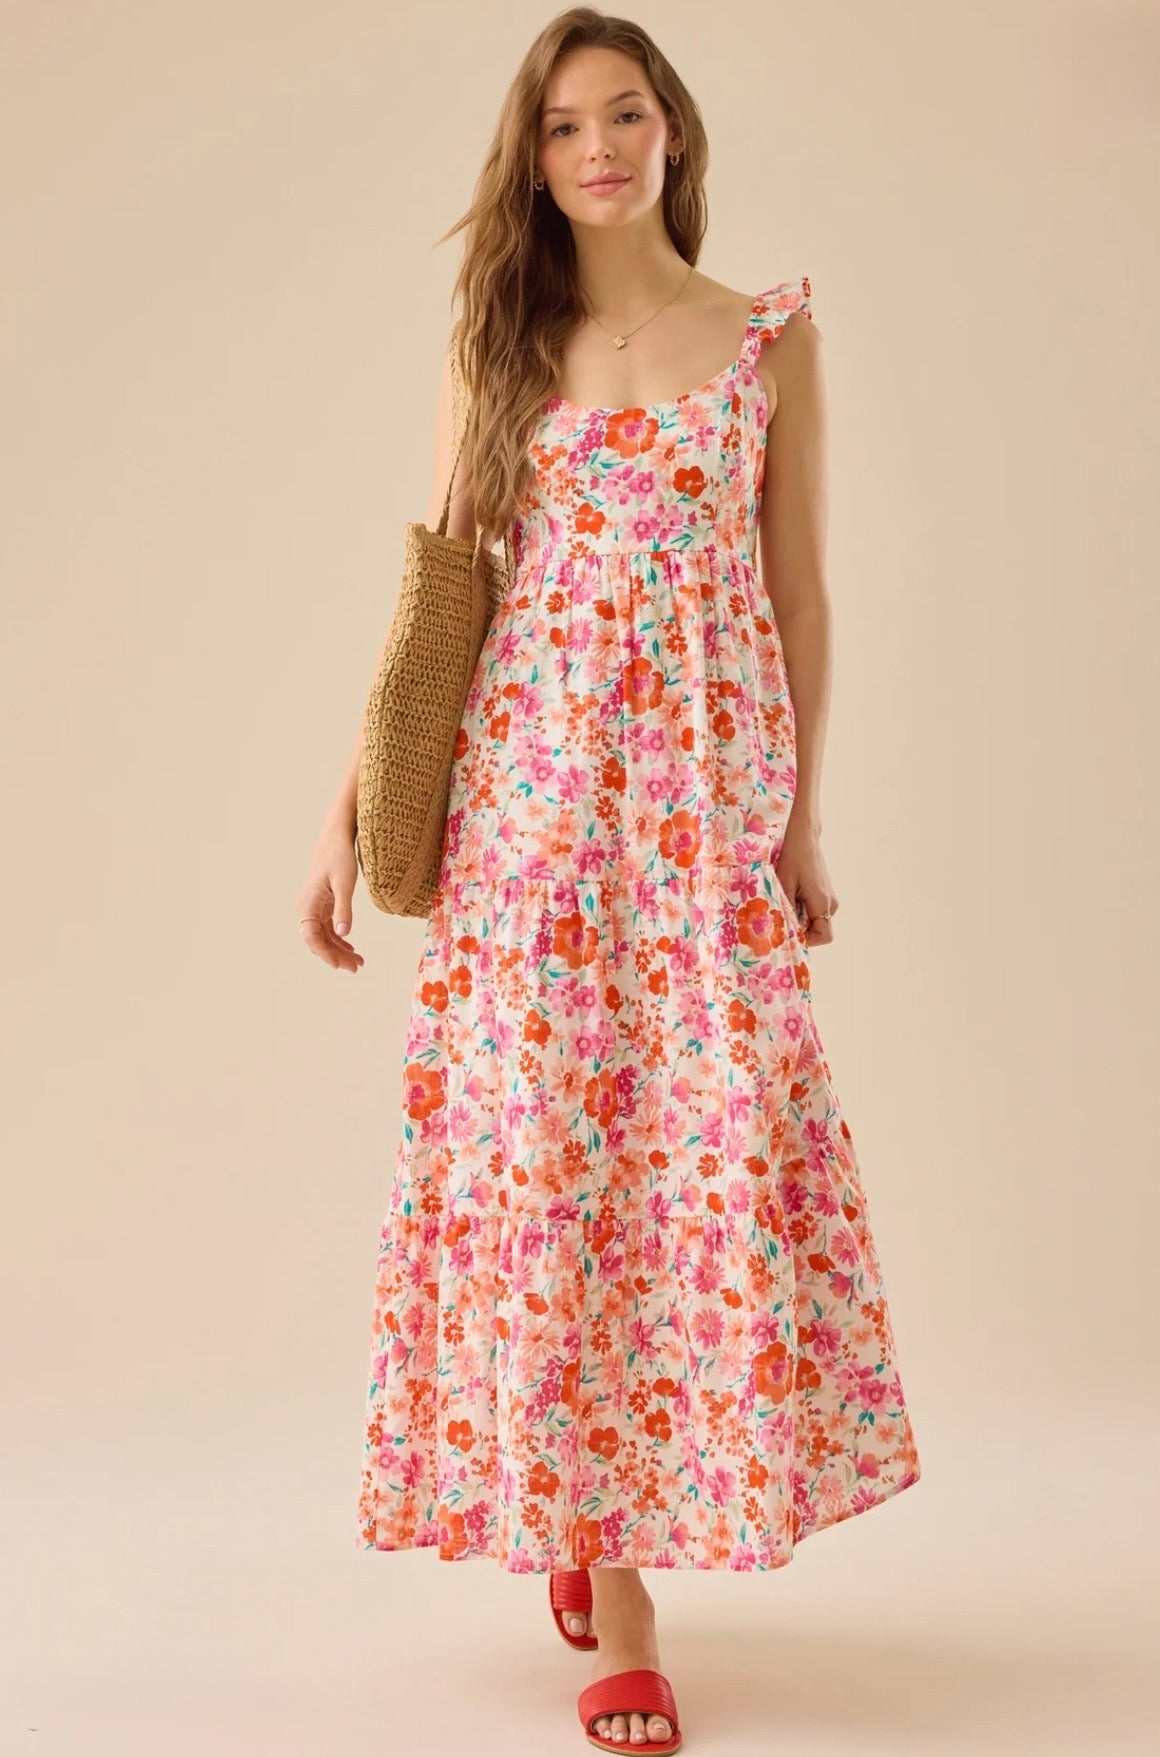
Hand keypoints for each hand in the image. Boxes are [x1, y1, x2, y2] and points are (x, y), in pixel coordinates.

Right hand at [296, 826, 364, 971]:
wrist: (337, 836)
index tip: (341, 966)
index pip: (312, 939)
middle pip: (318, 941)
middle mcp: (307, 908)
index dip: (326, 954)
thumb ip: (344, 909)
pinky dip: (339, 939)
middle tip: (357, 967)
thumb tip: (343, 934)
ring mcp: (314, 907)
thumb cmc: (339, 856)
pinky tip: (351, 948)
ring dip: (339, 950)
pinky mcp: (322, 903)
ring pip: (324, 936)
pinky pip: (328, 927)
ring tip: (358, 961)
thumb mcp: (344, 884)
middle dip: (336, 956)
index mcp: (307, 905)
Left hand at [775, 813, 838, 947]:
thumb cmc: (792, 856)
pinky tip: (786, 895)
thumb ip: (784, 910)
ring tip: (781, 902)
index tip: (786, 932)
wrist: (803, 834)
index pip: (823, 936)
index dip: (806, 940)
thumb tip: (779, 932)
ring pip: (813, 920)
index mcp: (823, 902)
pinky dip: (798, 909)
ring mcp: (828, 897)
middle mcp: (830, 903)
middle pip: (816, 930)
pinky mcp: (823, 892)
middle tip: (777, 918)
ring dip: (796, 918)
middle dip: (798, 929)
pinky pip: (812, 910)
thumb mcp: (783, 884)